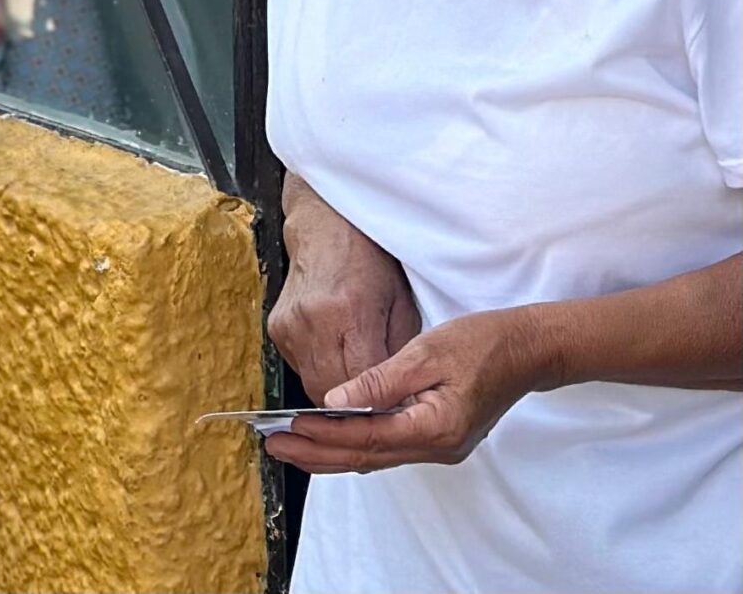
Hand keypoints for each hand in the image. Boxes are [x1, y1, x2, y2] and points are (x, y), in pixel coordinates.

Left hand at [264, 308, 547, 473]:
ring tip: (291, 446)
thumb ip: (379, 381)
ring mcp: (439, 447)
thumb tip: (334, 400)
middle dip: (316, 453)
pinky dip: (355, 445)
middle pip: (366, 456)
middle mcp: (436, 447)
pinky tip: (331, 438)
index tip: (286, 428)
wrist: (526, 350)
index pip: (366, 436)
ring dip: (331, 452)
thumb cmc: (480, 344)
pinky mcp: (437, 438)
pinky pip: (387, 448)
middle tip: (273, 446)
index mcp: (434, 428)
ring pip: (375, 456)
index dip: (323, 433)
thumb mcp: (425, 353)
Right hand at [270, 173, 422, 400]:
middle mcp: (312, 321)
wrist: (324, 228)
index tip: (395, 414)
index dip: (379, 404)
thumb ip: (397, 354)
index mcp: (350, 312)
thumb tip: (402, 398)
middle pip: (332, 391)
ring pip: (312, 386)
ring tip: (357, 384)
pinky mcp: (276, 329)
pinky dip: (319, 373)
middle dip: (355, 407)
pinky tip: (335, 358)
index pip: (362, 381)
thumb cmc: (370, 263)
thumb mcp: (400, 305)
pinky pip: (299, 369)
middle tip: (377, 407)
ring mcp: (289, 325)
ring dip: (335, 393)